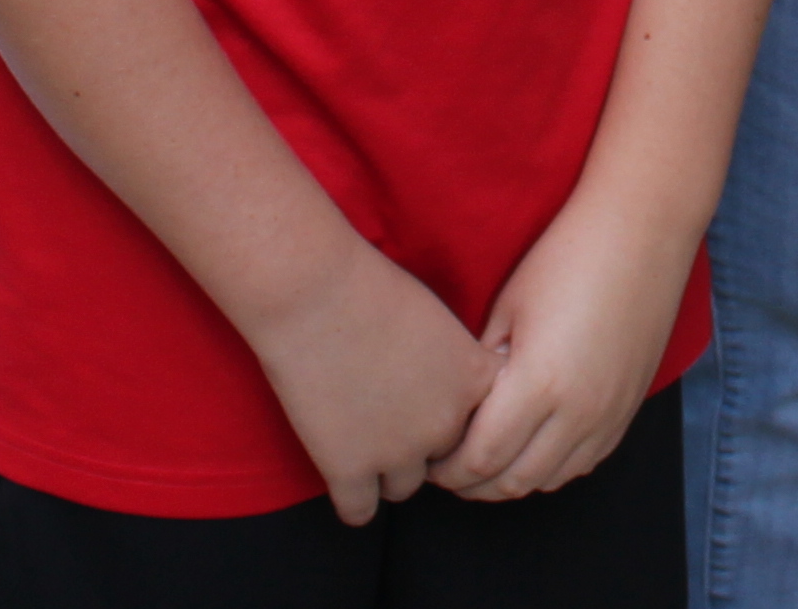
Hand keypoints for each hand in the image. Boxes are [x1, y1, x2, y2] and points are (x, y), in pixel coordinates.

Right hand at [237, 237, 492, 519]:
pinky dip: (353, 498)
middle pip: (446, 457)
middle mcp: (448, 423)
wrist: (313, 290)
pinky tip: (343, 473)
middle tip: (391, 416)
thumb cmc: (372, 286)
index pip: (484, 425)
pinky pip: (360, 511)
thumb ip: (455, 365)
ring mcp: (399, 452)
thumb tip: (450, 394)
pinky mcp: (349, 469)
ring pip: (404, 486)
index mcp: (478, 381)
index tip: (431, 400)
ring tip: (363, 437)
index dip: (456, 414)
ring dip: (387, 468)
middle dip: (423, 442)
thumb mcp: (439, 321)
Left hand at [437, 199, 691, 500]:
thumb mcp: (508, 309)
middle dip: (472, 484)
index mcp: (539, 385)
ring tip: (485, 462)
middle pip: (513, 482)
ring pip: (549, 480)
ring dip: (511, 481)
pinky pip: (583, 463)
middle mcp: (578, 413)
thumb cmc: (567, 257)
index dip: (448, 468)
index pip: (480, 458)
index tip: (429, 459)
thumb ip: (484, 369)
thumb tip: (465, 408)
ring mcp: (608, 416)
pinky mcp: (628, 409)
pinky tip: (531, 449)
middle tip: (447, 468)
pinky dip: (550, 468)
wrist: (642, 233)